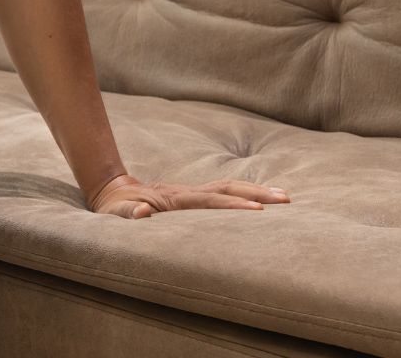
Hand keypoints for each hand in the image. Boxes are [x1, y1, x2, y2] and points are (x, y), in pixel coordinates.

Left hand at [88, 173, 292, 217]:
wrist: (113, 190)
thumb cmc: (117, 208)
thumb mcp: (117, 213)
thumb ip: (128, 213)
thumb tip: (143, 212)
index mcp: (175, 199)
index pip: (211, 202)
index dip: (235, 206)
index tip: (259, 211)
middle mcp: (188, 192)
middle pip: (229, 188)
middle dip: (258, 193)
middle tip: (286, 200)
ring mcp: (193, 192)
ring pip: (230, 186)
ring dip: (257, 189)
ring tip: (286, 196)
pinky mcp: (195, 195)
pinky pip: (225, 192)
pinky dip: (246, 192)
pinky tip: (263, 198)